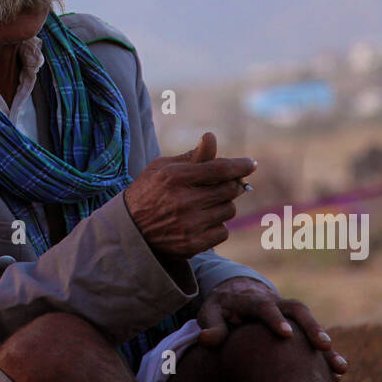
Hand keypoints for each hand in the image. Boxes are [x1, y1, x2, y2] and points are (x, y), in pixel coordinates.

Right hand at [123, 132, 253, 258]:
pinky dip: (217, 226)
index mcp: (175, 177)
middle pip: (229, 190)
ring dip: (223, 205)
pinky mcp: (193, 244)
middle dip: (231, 185)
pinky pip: (223, 232)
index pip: (219, 169)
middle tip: (223, 185)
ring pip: (229, 211)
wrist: (130, 230)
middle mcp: (183, 201)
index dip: (240, 166)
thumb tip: (211, 137)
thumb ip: (191, 156)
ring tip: (205, 205)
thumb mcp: (163, 168)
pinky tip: (201, 222)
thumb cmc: (149, 192)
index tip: (251, 164)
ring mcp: (189, 225)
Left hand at [196, 277, 348, 379]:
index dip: (275, 318)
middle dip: (312, 326)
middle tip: (323, 345)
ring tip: (339, 367)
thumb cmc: (222, 307)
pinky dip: (325, 355)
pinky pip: (313, 338)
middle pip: (297, 309)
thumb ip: (210, 324)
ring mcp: (288, 314)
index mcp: (252, 299)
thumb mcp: (210, 311)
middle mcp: (275, 303)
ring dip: (325, 344)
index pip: (264, 305)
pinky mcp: (296, 325)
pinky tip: (337, 373)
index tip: (286, 334)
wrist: (236, 293)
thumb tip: (208, 339)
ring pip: (311, 324)